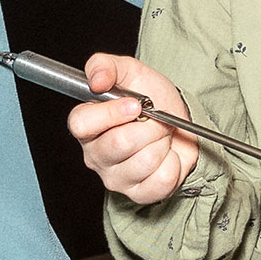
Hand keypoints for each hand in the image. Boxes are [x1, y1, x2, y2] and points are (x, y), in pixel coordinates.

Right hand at [67, 53, 198, 204]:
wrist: (180, 121)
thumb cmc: (151, 98)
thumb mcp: (130, 71)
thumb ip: (106, 66)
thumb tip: (96, 79)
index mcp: (87, 125)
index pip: (81, 124)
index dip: (110, 114)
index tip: (135, 105)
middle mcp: (95, 155)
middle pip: (119, 143)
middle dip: (149, 125)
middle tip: (156, 118)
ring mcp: (116, 178)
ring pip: (144, 161)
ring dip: (162, 142)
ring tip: (160, 135)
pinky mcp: (138, 193)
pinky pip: (161, 180)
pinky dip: (174, 163)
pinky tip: (167, 155)